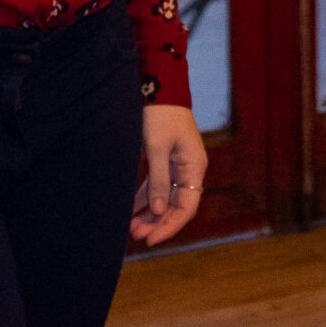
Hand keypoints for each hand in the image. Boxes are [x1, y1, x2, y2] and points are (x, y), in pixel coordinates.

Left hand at [129, 103, 204, 245]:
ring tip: (130, 227)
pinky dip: (146, 199)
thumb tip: (158, 212)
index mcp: (195, 167)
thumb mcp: (157, 148)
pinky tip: (131, 210)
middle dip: (157, 222)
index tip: (150, 239)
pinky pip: (158, 187)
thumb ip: (158, 181)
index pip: (187, 207)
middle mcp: (190, 169)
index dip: (169, 226)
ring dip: (150, 214)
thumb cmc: (160, 115)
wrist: (159, 87)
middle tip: (135, 235)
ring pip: (166, 198)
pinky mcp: (166, 161)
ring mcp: (178, 165)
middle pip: (176, 206)